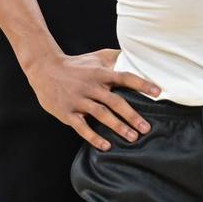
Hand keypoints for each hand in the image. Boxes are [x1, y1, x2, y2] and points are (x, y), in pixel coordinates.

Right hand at [24, 48, 160, 150]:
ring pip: (101, 115)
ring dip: (118, 127)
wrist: (45, 69)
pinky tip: (106, 146)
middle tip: (146, 128)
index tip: (158, 92)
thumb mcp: (96, 57)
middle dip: (132, 115)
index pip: (125, 77)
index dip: (142, 84)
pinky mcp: (67, 112)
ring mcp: (79, 100)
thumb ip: (116, 57)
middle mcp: (92, 87)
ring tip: (133, 137)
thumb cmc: (76, 64)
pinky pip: (82, 127)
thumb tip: (137, 55)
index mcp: (101, 73)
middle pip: (115, 101)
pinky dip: (94, 137)